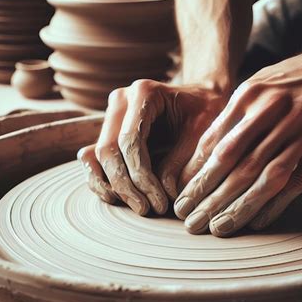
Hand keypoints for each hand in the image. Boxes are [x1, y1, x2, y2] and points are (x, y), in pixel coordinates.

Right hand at [78, 79, 226, 214]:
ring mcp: (112, 115)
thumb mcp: (203, 133)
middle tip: (146, 209)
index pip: (130, 140)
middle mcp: (121, 100)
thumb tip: (165, 195)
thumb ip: (183, 160)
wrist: (202, 98)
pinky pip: (94, 158)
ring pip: (96, 156)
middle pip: (108, 149)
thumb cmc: (207, 112)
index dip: (141, 175)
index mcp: (144, 92)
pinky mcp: (109, 131)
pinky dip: (101, 180)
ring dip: (112, 185)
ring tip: (136, 206)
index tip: (159, 201)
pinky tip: (118, 198)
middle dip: (125, 185)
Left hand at [174, 41, 301, 236]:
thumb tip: (206, 152)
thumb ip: (234, 116)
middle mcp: (272, 113)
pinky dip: (274, 204)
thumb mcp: (259, 84)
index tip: (182, 193)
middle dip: (206, 194)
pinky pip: (294, 182)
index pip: (214, 141)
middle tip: (188, 218)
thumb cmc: (294, 80)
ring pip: (261, 177)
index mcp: (250, 96)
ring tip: (216, 228)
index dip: (195, 171)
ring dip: (236, 206)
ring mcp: (299, 131)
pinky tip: (257, 222)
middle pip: (232, 162)